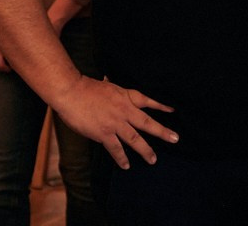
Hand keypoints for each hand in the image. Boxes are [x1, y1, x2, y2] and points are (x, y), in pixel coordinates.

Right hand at [59, 75, 177, 168]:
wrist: (71, 91)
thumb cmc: (85, 87)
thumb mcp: (107, 85)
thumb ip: (113, 90)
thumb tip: (110, 81)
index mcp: (125, 96)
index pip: (147, 101)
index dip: (160, 106)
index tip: (172, 111)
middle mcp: (124, 110)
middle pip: (147, 122)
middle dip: (162, 132)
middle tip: (175, 139)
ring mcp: (115, 123)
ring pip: (135, 139)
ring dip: (145, 150)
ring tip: (153, 160)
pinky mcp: (104, 133)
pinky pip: (116, 149)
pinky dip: (122, 158)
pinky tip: (126, 166)